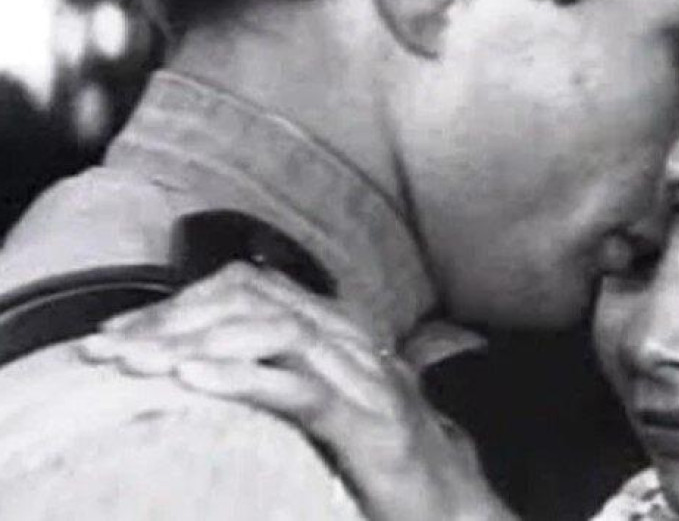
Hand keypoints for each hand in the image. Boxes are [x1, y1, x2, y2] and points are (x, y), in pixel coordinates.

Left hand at [77, 262, 514, 520]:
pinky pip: (304, 392)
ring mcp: (370, 384)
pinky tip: (194, 383)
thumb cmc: (384, 467)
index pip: (254, 288)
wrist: (457, 514)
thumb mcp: (324, 411)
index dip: (183, 301)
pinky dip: (245, 380)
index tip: (122, 334)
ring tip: (139, 365)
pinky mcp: (376, 430)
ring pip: (279, 333)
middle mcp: (357, 347)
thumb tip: (202, 369)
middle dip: (176, 318)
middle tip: (112, 350)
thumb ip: (281, 378)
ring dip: (197, 343)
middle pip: (257, 302)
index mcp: (341, 337)